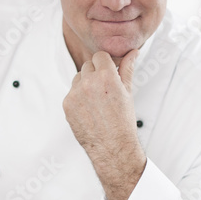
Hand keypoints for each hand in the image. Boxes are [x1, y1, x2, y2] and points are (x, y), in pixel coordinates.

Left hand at [63, 50, 145, 199]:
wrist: (112, 147)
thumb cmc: (123, 122)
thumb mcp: (128, 92)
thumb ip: (127, 68)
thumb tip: (133, 52)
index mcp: (106, 77)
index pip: (99, 56)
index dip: (105, 63)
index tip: (108, 72)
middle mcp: (88, 83)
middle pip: (88, 65)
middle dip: (95, 73)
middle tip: (104, 89)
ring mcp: (75, 94)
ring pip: (78, 78)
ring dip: (85, 84)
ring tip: (97, 101)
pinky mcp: (67, 104)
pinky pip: (71, 93)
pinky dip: (78, 98)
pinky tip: (89, 110)